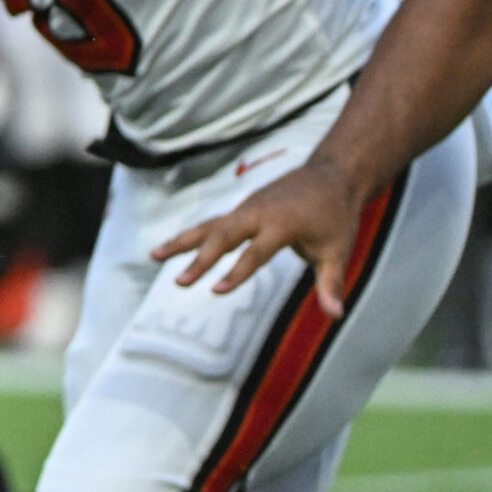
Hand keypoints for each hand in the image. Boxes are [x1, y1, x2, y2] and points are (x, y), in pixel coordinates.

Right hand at [153, 157, 362, 316]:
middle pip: (222, 237)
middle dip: (199, 259)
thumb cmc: (336, 217)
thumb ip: (330, 284)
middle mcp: (257, 213)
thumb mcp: (338, 251)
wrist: (330, 176)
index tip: (214, 291)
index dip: (236, 273)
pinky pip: (212, 223)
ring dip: (181, 242)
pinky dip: (192, 235)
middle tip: (180, 282)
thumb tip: (335, 315)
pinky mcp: (241, 209)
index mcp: (281, 223)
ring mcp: (246, 208)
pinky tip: (173, 247)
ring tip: (154, 256)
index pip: (255, 252)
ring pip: (208, 226)